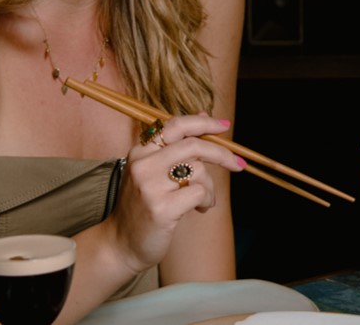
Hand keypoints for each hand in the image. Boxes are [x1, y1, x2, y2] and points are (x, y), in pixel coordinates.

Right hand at [107, 113, 244, 272]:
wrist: (121, 244)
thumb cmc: (143, 207)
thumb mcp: (153, 171)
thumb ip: (175, 146)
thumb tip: (203, 116)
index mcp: (140, 152)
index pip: (175, 125)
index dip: (203, 123)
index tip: (224, 125)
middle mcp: (143, 165)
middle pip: (193, 145)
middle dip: (221, 154)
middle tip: (238, 165)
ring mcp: (150, 186)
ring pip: (199, 170)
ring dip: (209, 186)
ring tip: (203, 200)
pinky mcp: (161, 208)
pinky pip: (199, 192)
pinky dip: (207, 200)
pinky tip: (200, 208)